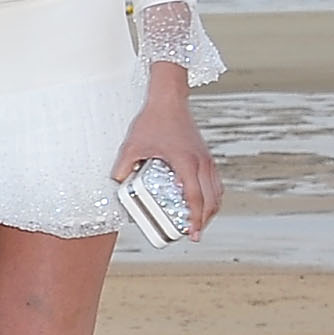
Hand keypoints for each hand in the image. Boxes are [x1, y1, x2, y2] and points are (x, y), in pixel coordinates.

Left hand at [113, 74, 220, 235]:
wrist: (169, 100)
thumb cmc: (152, 121)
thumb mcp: (132, 145)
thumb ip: (123, 165)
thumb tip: (117, 182)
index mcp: (187, 163)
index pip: (195, 198)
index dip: (195, 219)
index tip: (192, 234)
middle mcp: (201, 163)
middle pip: (211, 199)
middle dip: (204, 220)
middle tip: (193, 234)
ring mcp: (206, 159)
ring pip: (216, 191)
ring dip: (210, 209)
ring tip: (199, 222)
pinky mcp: (205, 155)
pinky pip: (214, 181)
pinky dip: (212, 195)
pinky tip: (202, 202)